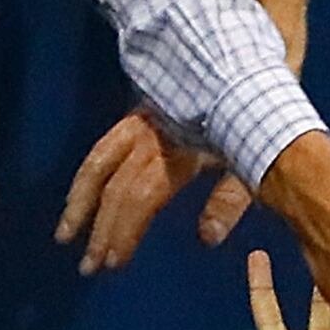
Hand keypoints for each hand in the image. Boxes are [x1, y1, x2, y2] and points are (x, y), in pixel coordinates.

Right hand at [57, 101, 255, 272]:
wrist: (253, 65)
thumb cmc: (261, 117)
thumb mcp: (252, 161)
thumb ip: (229, 201)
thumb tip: (206, 238)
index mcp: (177, 146)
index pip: (137, 197)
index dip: (122, 231)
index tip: (113, 263)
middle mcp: (153, 131)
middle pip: (113, 183)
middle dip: (97, 225)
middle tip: (87, 265)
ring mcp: (145, 117)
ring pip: (100, 158)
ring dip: (81, 197)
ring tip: (67, 229)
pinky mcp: (146, 108)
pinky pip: (109, 143)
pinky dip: (93, 171)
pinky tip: (85, 191)